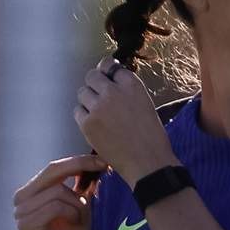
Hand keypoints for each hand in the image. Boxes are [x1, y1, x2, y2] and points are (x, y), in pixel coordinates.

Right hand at [14, 155, 106, 229]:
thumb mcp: (81, 208)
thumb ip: (83, 188)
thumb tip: (95, 163)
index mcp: (32, 191)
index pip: (54, 167)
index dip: (78, 160)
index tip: (102, 159)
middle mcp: (22, 197)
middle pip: (52, 170)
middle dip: (80, 166)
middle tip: (103, 166)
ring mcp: (20, 211)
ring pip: (58, 191)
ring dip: (77, 204)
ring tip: (79, 219)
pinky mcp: (25, 224)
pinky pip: (55, 207)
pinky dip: (71, 213)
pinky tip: (73, 224)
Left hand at [74, 58, 174, 182]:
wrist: (148, 163)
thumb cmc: (152, 138)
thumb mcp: (146, 105)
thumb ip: (128, 91)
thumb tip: (111, 83)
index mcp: (132, 85)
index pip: (111, 66)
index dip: (107, 72)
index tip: (107, 77)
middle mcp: (113, 92)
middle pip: (92, 75)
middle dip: (95, 83)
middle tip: (100, 95)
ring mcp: (98, 107)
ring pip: (82, 92)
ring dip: (89, 99)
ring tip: (99, 113)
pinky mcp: (87, 123)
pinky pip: (78, 111)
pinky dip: (84, 116)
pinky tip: (95, 124)